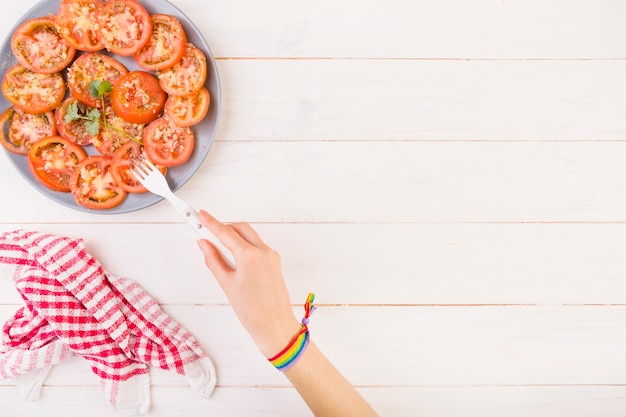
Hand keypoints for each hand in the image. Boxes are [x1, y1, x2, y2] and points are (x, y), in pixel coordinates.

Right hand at [196, 210, 301, 357]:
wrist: (275, 326)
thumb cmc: (252, 311)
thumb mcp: (226, 284)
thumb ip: (214, 260)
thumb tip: (204, 244)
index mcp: (249, 255)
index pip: (225, 232)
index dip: (210, 222)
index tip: (200, 214)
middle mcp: (263, 252)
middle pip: (240, 228)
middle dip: (223, 227)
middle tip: (207, 230)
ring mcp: (271, 256)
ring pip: (250, 236)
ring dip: (235, 236)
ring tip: (219, 246)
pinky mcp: (275, 263)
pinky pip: (258, 246)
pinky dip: (245, 246)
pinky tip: (235, 256)